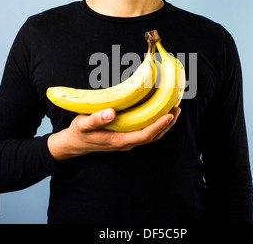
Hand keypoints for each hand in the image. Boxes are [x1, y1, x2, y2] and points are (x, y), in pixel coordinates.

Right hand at [47, 107, 180, 160]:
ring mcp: (127, 142)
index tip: (169, 115)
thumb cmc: (79, 132)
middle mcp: (126, 143)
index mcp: (118, 141)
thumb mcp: (83, 124)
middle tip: (177, 109)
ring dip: (164, 125)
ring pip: (151, 136)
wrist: (74, 144)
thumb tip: (111, 112)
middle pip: (153, 137)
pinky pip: (146, 133)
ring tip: (174, 110)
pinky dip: (156, 124)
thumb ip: (96, 119)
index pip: (144, 135)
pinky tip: (159, 114)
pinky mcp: (127, 137)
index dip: (158, 126)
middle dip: (167, 124)